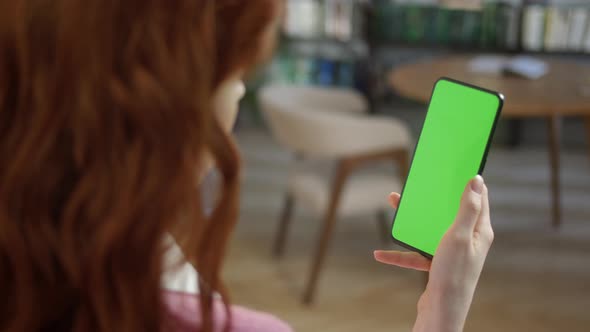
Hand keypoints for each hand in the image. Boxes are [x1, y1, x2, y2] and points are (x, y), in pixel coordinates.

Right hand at [374, 176, 492, 331]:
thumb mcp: (461, 236)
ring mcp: (452, 253)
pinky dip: (400, 253)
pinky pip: (416, 253)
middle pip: (450, 211)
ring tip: (393, 205)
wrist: (441, 312)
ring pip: (430, 229)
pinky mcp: (437, 265)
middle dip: (432, 198)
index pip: (479, 197)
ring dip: (411, 221)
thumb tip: (476, 180)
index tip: (455, 165)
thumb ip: (468, 208)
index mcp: (480, 230)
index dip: (468, 180)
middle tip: (418, 183)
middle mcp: (468, 240)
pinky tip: (380, 254)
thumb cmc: (454, 275)